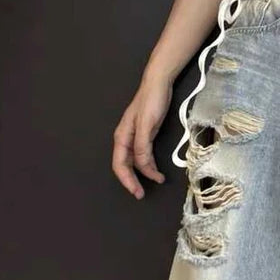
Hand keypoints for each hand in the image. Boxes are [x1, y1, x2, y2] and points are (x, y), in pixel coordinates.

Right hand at [111, 71, 172, 198]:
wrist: (159, 84)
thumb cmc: (151, 101)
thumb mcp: (146, 124)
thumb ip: (142, 145)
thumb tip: (141, 164)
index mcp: (122, 137)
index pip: (120, 164)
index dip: (127, 180)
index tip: (136, 191)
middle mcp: (126, 139)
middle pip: (125, 166)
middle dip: (133, 181)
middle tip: (141, 194)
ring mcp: (136, 138)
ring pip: (136, 162)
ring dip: (144, 174)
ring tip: (157, 181)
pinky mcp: (146, 136)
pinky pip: (144, 156)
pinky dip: (150, 165)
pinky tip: (157, 170)